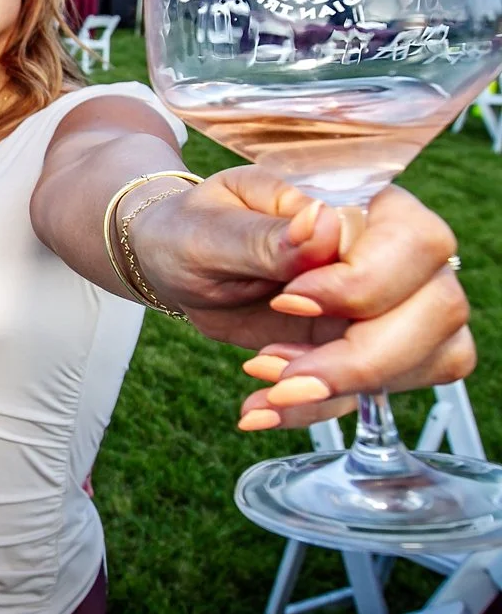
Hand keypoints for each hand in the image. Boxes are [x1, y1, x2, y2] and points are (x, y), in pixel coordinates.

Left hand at [128, 166, 471, 428]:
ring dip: (348, 386)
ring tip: (267, 382)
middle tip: (275, 363)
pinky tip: (262, 408)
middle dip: (362, 355)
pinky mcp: (369, 350)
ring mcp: (392, 307)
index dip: (363, 283)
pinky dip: (318, 410)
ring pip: (433, 358)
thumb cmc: (194, 229)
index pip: (416, 242)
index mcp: (361, 204)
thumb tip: (322, 223)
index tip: (289, 299)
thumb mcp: (209, 229)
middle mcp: (394, 255)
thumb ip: (265, 235)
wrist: (174, 264)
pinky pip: (379, 394)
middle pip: (440, 309)